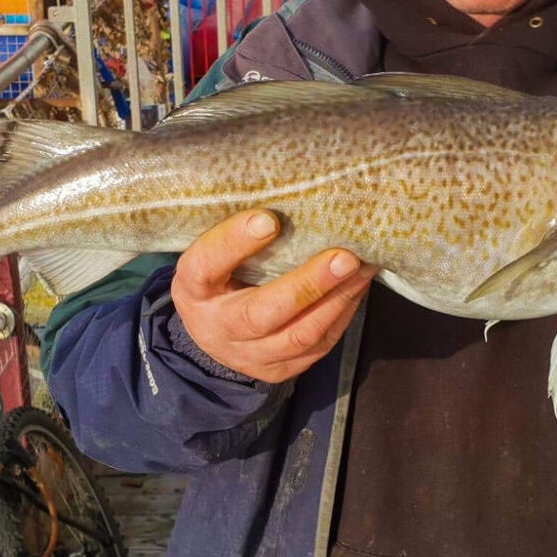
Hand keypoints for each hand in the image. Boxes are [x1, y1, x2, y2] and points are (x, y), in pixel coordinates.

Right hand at [170, 209, 376, 382]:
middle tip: (344, 256)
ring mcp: (251, 354)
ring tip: (362, 268)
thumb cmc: (221, 277)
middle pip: (261, 312)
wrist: (214, 336)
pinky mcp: (282, 368)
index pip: (207, 264)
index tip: (268, 219)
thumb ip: (239, 231)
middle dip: (307, 285)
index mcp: (194, 288)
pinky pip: (319, 345)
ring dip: (337, 300)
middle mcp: (218, 326)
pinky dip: (344, 312)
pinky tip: (358, 285)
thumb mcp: (212, 253)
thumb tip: (291, 187)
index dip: (234, 242)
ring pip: (300, 335)